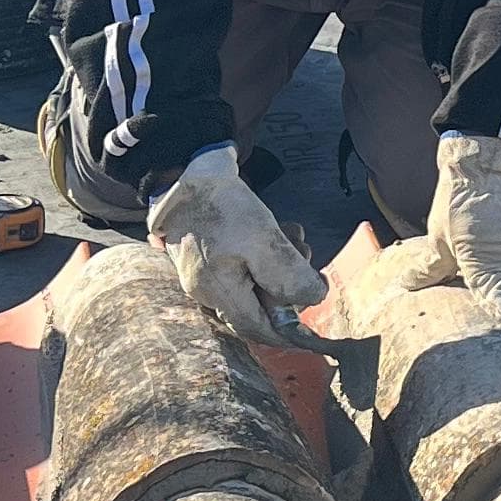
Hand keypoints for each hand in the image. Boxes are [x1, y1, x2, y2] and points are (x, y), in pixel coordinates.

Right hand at [149, 145, 327, 340]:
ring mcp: (203, 273)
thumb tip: (312, 299)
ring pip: (254, 283)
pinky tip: (281, 229)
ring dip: (282, 264)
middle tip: (305, 255)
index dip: (289, 331)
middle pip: (258, 306)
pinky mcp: (208, 254)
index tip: (315, 317)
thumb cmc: (223, 206)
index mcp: (216, 293)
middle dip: (289, 285)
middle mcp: (205, 290)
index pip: (257, 330)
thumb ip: (288, 278)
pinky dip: (267, 252)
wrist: (185, 169)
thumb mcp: (264, 241)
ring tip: (295, 236)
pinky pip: (244, 265)